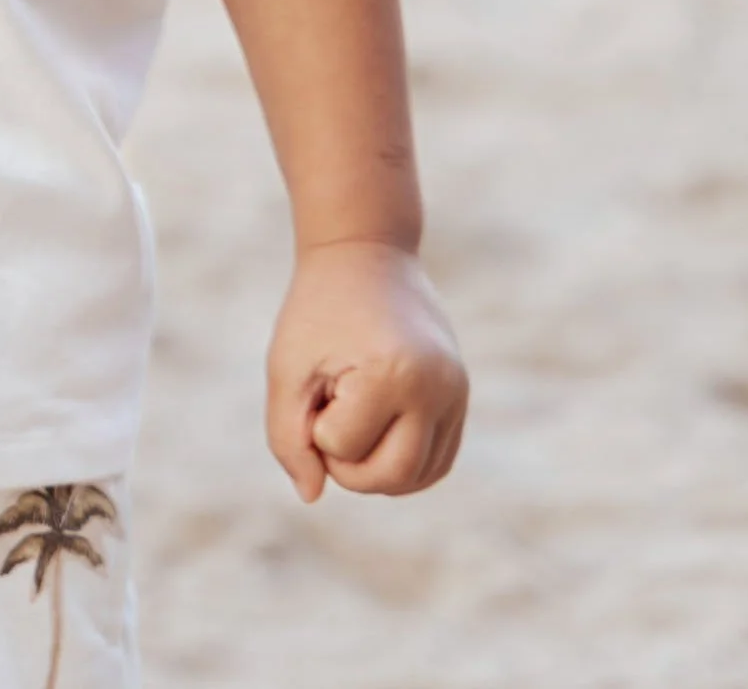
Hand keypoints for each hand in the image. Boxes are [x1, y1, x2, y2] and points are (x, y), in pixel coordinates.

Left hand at [266, 240, 466, 501]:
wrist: (365, 253)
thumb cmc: (319, 310)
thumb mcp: (287, 368)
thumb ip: (289, 438)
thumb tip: (312, 495)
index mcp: (393, 374)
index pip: (343, 450)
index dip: (314, 424)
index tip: (316, 380)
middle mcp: (437, 388)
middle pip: (390, 478)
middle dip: (346, 463)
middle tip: (328, 412)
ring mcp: (457, 393)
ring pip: (417, 478)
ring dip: (375, 465)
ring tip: (353, 412)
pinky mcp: (461, 396)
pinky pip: (436, 461)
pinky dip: (403, 461)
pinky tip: (375, 429)